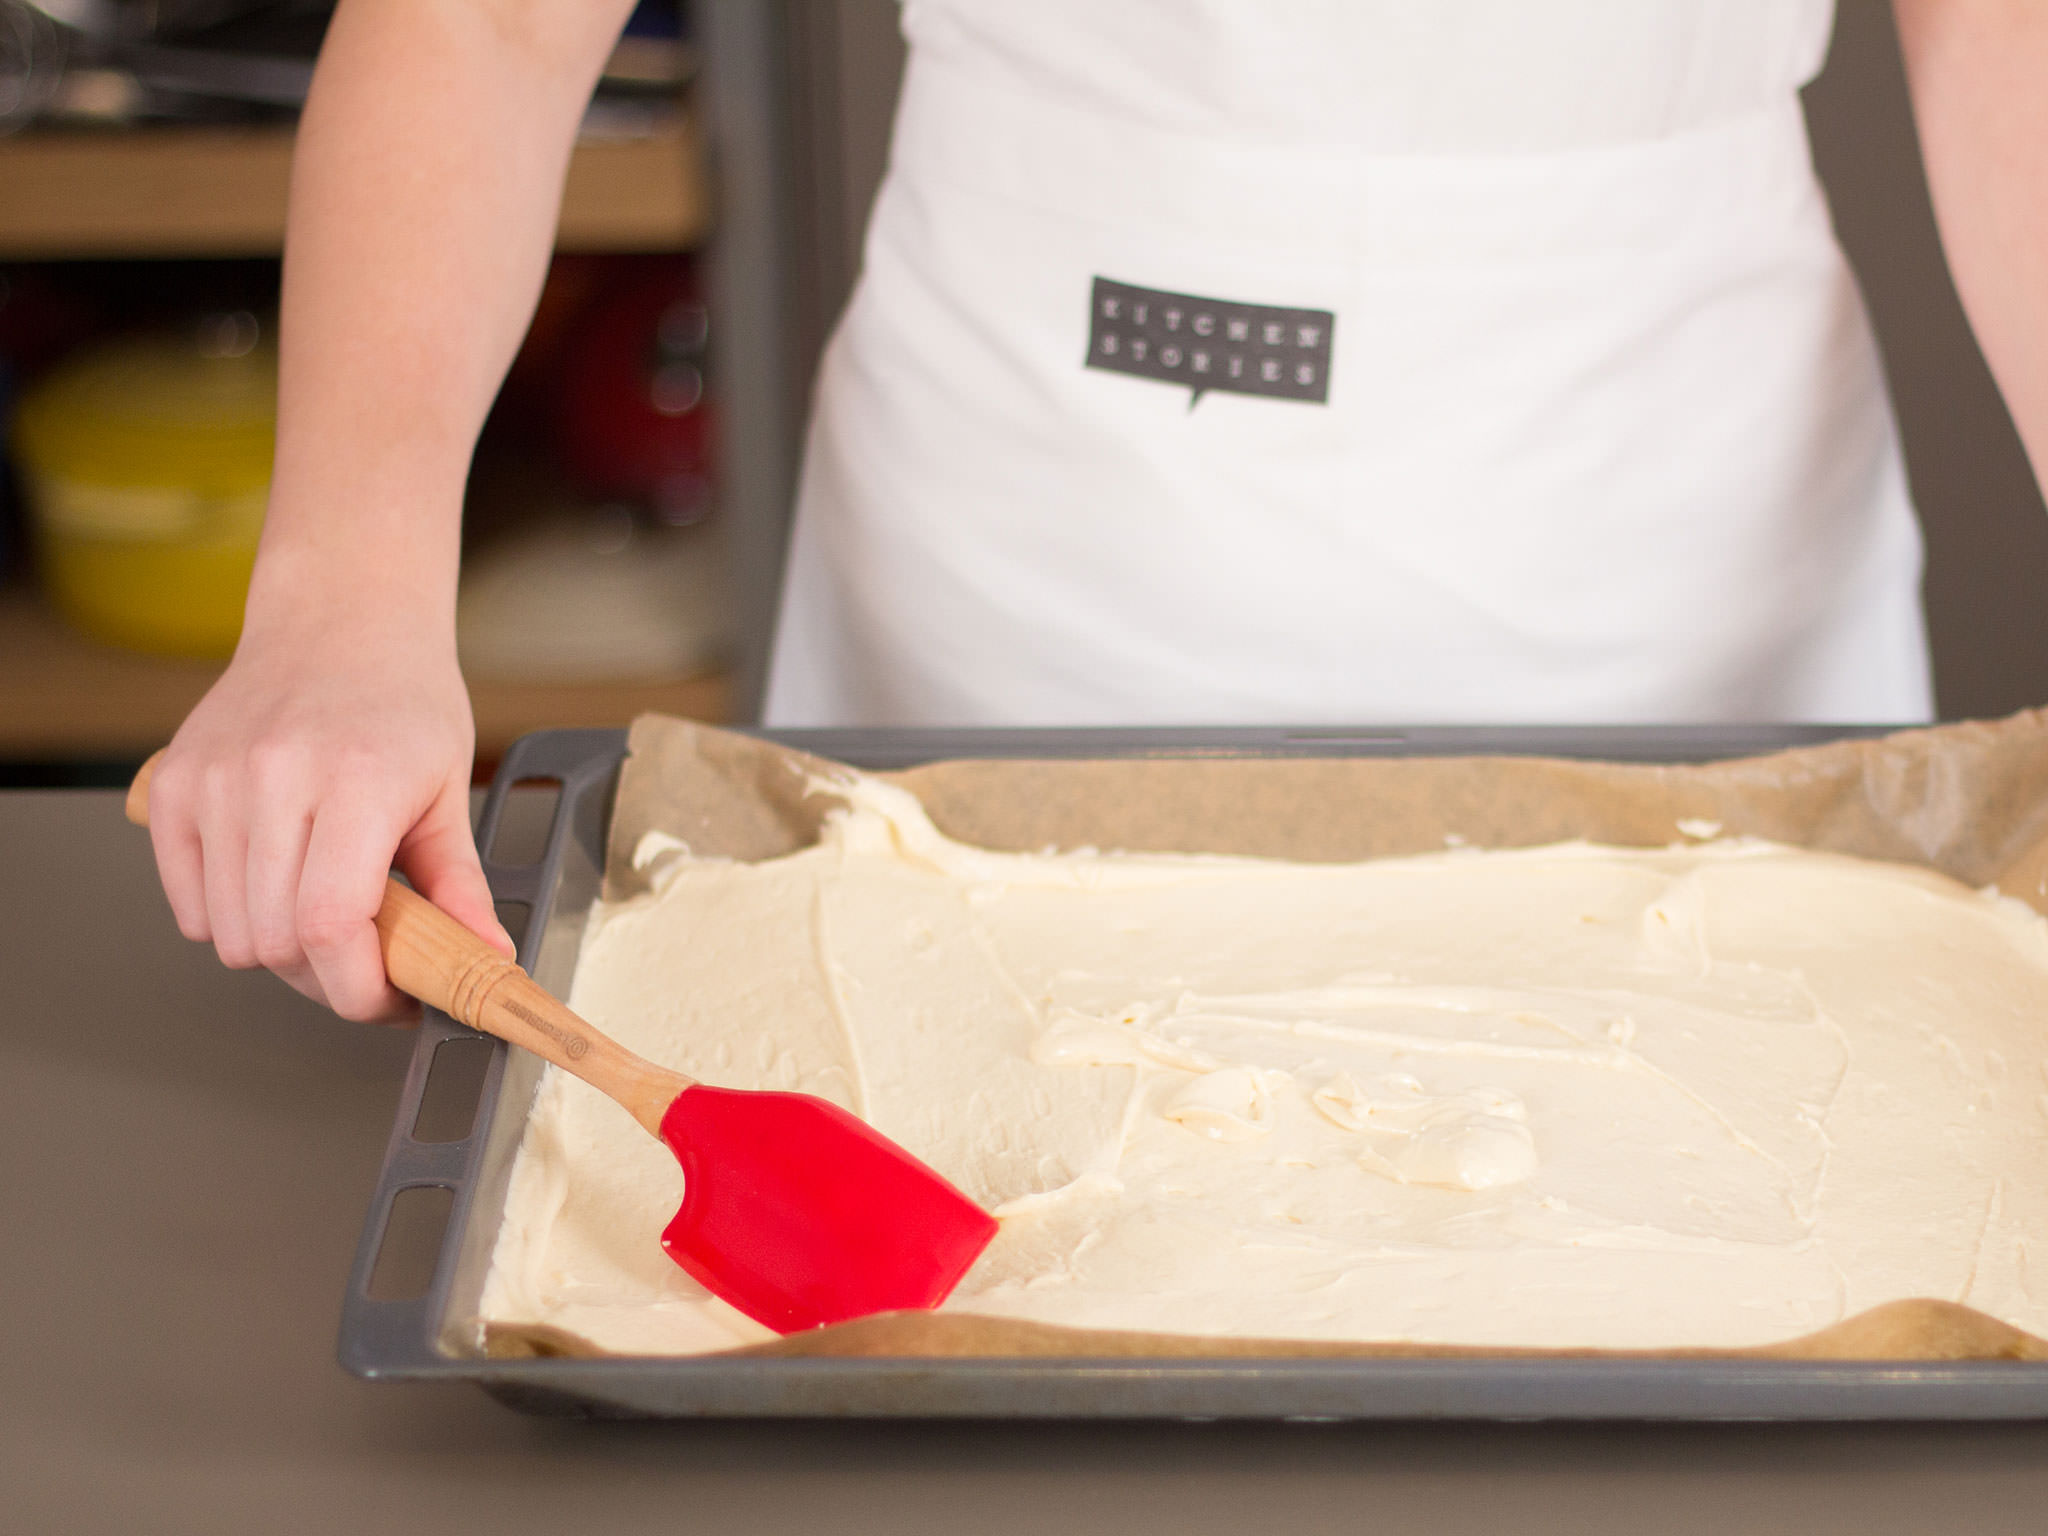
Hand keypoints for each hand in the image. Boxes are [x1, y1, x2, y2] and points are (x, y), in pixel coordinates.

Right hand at [145, 599, 512, 1022]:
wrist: (338, 622)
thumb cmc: (402, 698)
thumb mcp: (447, 789)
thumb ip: (460, 886)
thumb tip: (489, 960)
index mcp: (354, 781)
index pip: (329, 926)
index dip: (358, 989)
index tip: (389, 1000)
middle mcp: (272, 778)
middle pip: (275, 943)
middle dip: (328, 978)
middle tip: (368, 960)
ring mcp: (212, 782)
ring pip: (227, 934)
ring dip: (279, 952)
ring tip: (326, 916)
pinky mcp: (170, 786)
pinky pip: (187, 902)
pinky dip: (228, 918)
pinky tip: (276, 884)